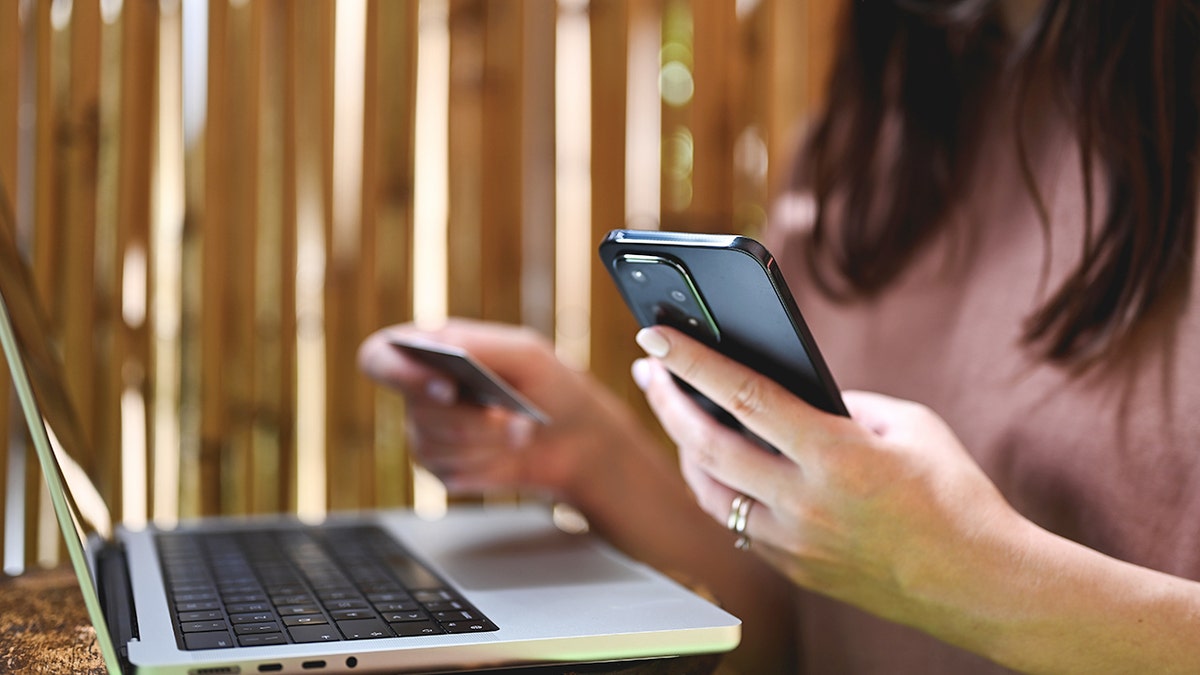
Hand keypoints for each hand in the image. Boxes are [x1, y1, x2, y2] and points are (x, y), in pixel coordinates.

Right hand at [358, 319, 661, 506]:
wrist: (575, 439)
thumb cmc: (548, 385)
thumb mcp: (524, 352)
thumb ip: (478, 344)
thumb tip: (437, 344)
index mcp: (429, 350)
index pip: (379, 357)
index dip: (398, 372)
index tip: (445, 385)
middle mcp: (419, 391)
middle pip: (416, 410)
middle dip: (470, 418)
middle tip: (507, 414)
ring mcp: (428, 432)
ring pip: (434, 445)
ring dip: (486, 440)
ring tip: (519, 429)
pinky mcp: (443, 468)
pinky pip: (450, 471)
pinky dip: (487, 462)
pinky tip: (509, 451)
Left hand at [632, 325, 1024, 631]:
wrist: (978, 584)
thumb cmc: (954, 496)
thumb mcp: (910, 426)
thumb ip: (846, 405)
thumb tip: (796, 395)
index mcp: (836, 455)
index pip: (745, 397)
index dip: (692, 364)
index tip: (654, 339)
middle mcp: (804, 502)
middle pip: (707, 447)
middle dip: (668, 403)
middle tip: (649, 372)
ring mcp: (794, 542)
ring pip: (709, 492)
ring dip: (685, 450)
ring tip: (679, 416)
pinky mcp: (794, 569)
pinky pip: (737, 524)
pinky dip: (721, 490)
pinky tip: (718, 466)